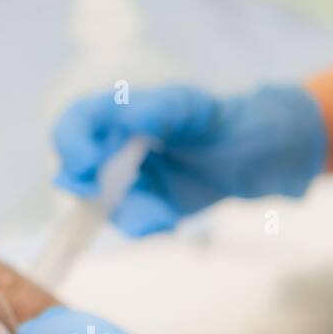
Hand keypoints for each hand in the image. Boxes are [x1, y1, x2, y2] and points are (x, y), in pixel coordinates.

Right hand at [53, 84, 326, 235]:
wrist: (262, 155)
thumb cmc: (227, 121)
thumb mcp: (194, 108)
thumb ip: (159, 109)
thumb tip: (125, 116)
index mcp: (119, 113)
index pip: (75, 123)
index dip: (70, 144)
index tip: (86, 166)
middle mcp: (114, 147)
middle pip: (77, 171)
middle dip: (91, 194)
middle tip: (115, 199)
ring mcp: (128, 180)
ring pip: (103, 206)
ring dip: (129, 214)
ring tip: (162, 216)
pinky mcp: (147, 207)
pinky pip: (131, 224)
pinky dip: (146, 225)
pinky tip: (168, 219)